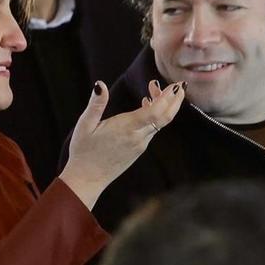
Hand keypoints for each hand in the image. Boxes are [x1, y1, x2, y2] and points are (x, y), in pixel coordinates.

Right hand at [58, 79, 184, 208]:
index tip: (174, 85)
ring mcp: (140, 144)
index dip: (167, 98)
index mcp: (126, 129)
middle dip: (175, 100)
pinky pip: (152, 129)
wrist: (87, 179)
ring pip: (159, 123)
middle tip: (180, 85)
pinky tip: (146, 104)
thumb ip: (95, 104)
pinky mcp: (138, 149)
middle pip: (165, 117)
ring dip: (162, 105)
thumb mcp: (85, 126)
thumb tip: (100, 85)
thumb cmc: (83, 152)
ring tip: (153, 87)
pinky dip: (155, 115)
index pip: (155, 112)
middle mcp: (137, 137)